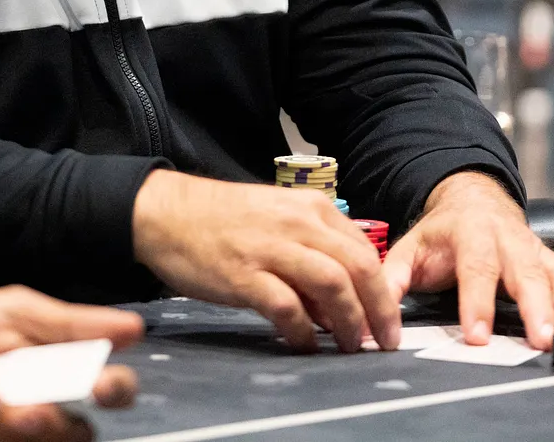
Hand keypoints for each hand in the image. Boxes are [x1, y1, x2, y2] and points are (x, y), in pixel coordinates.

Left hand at [0, 287, 143, 441]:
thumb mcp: (14, 311)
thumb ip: (69, 323)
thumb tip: (132, 328)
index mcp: (65, 372)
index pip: (112, 391)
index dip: (116, 391)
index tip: (101, 386)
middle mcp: (48, 411)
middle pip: (75, 434)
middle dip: (48, 422)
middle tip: (27, 406)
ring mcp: (12, 437)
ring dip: (3, 423)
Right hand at [132, 170, 400, 352]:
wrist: (167, 213)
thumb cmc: (223, 219)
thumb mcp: (278, 219)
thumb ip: (312, 251)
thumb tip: (338, 302)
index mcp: (312, 208)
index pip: (365, 250)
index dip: (384, 289)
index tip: (387, 318)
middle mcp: (299, 223)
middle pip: (359, 267)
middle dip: (380, 309)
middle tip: (384, 341)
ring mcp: (272, 248)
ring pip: (332, 285)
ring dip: (350, 321)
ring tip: (351, 346)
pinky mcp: (245, 275)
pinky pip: (288, 307)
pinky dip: (303, 331)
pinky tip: (305, 345)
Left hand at [381, 172, 553, 351]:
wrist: (473, 202)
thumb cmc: (443, 233)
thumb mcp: (410, 247)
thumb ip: (393, 278)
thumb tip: (378, 313)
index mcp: (471, 231)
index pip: (475, 267)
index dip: (478, 302)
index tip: (478, 336)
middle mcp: (509, 238)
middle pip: (525, 271)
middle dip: (534, 307)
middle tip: (539, 340)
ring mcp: (535, 248)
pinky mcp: (552, 261)